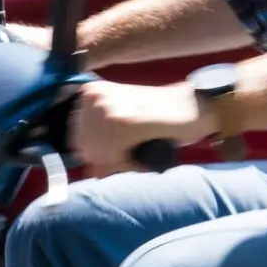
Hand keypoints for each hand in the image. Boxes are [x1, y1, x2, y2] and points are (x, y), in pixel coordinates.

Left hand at [68, 81, 216, 176]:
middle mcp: (93, 97)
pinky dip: (128, 162)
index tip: (119, 147)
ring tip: (139, 144)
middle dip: (107, 158)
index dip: (96, 152)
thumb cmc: (157, 120)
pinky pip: (112, 158)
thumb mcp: (121, 122)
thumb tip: (86, 172)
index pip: (75, 140)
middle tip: (133, 146)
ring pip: (97, 156)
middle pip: (84, 149)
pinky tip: (143, 145)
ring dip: (119, 161)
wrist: (191, 107)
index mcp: (89, 93)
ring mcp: (106, 108)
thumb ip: (99, 142)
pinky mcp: (123, 121)